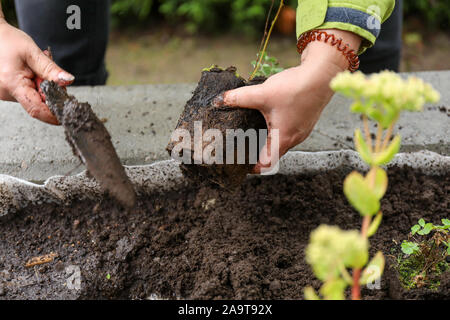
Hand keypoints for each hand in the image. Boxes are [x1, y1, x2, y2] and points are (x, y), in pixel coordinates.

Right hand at [0, 18, 73, 123]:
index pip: (37, 109)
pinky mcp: (6, 91)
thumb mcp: (32, 52)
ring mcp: (4, 93)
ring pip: (33, 96)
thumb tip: (68, 81)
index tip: (67, 114)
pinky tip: (29, 71)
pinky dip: (33, 83)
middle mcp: (6, 93)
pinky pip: (26, 92)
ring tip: (34, 68)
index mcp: (12, 85)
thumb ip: (51, 69)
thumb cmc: (6, 40)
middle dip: (49, 90)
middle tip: (47, 72)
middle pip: (38, 102)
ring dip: (41, 85)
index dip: (53, 115)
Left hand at [217, 29, 360, 172]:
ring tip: (251, 134)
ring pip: (281, 142)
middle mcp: (295, 138)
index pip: (266, 164)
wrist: (322, 75)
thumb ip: (238, 98)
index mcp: (283, 138)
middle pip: (273, 154)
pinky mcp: (305, 120)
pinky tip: (268, 119)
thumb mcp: (262, 93)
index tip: (240, 164)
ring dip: (268, 142)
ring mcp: (302, 130)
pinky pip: (288, 132)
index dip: (252, 167)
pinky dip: (277, 131)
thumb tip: (219, 100)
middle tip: (241, 148)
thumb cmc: (296, 88)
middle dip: (257, 153)